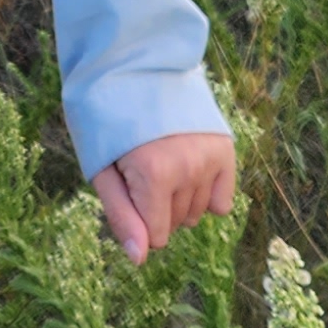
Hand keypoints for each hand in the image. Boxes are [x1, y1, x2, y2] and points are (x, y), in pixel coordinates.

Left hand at [92, 130, 237, 264]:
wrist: (132, 68)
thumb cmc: (106, 121)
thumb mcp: (101, 169)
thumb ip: (122, 216)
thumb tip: (139, 260)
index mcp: (155, 175)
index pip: (157, 237)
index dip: (137, 219)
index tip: (126, 188)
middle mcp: (190, 168)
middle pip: (177, 225)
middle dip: (156, 209)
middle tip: (140, 169)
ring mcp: (211, 158)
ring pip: (198, 214)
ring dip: (178, 200)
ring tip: (161, 162)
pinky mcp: (225, 149)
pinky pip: (222, 202)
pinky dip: (205, 195)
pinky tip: (187, 171)